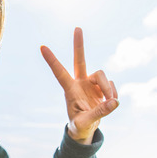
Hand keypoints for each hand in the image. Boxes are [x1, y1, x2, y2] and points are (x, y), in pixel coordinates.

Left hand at [41, 27, 118, 144]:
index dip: (52, 60)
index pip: (59, 72)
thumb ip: (100, 112)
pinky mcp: (101, 87)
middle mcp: (80, 83)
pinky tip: (111, 103)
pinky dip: (113, 94)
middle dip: (79, 45)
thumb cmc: (80, 126)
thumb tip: (114, 102)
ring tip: (111, 102)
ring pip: (102, 75)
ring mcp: (90, 84)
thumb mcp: (87, 122)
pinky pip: (111, 85)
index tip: (42, 47)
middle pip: (80, 60)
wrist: (85, 129)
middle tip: (77, 28)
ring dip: (108, 88)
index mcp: (70, 90)